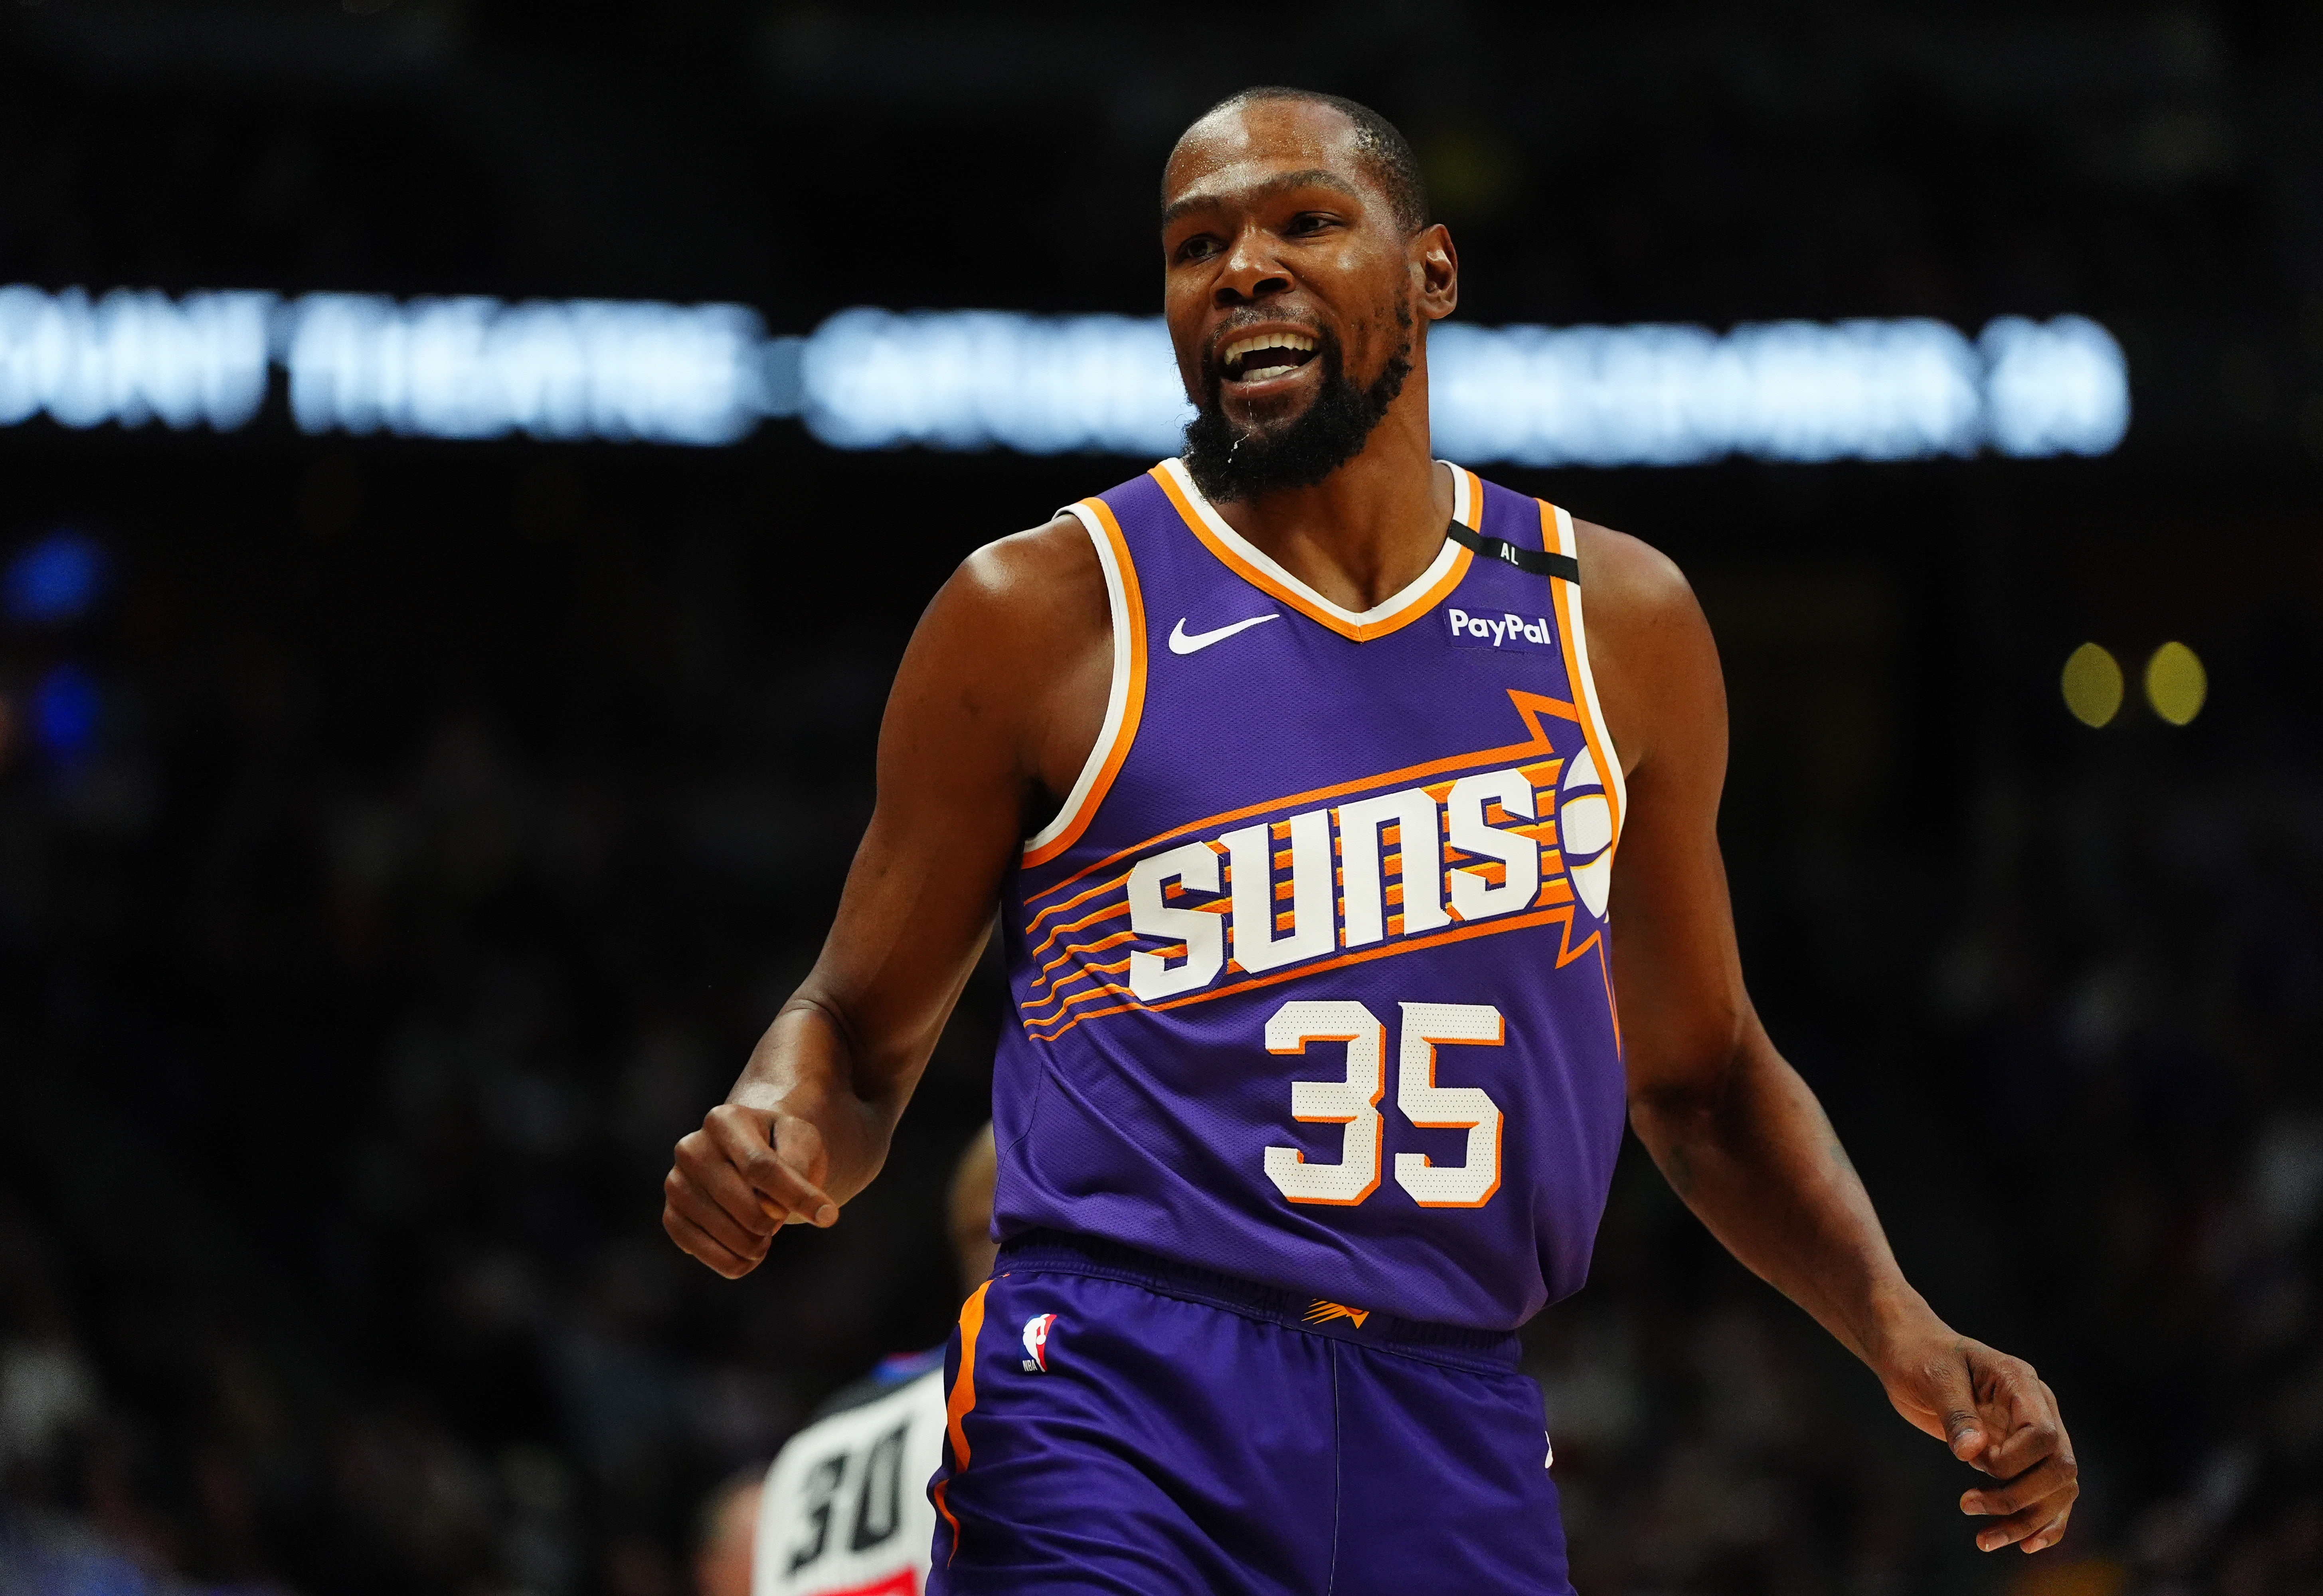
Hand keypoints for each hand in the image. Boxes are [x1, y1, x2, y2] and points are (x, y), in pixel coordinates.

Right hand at [661, 1103, 839, 1278]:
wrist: (750, 1155)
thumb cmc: (781, 1145)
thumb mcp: (801, 1141)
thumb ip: (796, 1167)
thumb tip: (776, 1211)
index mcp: (724, 1120)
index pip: (763, 1167)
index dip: (798, 1196)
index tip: (829, 1216)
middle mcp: (691, 1148)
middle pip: (746, 1205)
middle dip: (776, 1222)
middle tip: (782, 1219)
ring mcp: (676, 1183)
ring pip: (726, 1233)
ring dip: (757, 1245)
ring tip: (765, 1233)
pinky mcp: (671, 1215)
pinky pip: (701, 1251)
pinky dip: (733, 1262)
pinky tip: (749, 1254)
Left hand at [1879, 1328, 2077, 1553]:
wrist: (1911, 1353)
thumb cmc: (1920, 1356)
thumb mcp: (1932, 1377)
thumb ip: (1955, 1414)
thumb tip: (1971, 1453)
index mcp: (2020, 1383)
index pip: (2044, 1434)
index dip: (2014, 1460)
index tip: (1973, 1460)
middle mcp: (2038, 1408)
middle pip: (2061, 1468)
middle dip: (2020, 1499)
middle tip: (1968, 1505)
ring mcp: (2033, 1433)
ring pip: (2059, 1489)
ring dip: (2027, 1521)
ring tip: (1984, 1540)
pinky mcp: (2021, 1454)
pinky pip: (2048, 1493)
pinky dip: (2040, 1521)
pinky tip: (2023, 1544)